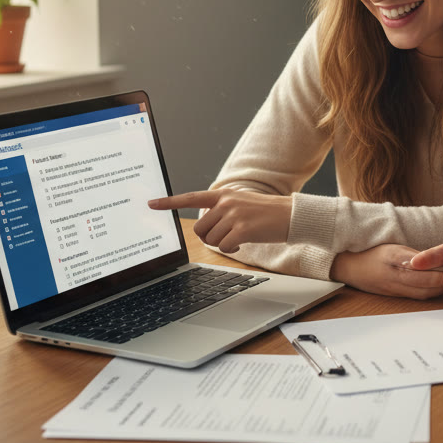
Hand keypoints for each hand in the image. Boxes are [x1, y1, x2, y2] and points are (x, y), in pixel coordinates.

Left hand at [148, 189, 291, 251]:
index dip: (170, 202)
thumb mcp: (242, 203)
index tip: (151, 203)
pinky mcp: (243, 228)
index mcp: (223, 194)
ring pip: (212, 240)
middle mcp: (226, 202)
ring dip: (224, 243)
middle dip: (209, 238)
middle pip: (200, 230)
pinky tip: (245, 241)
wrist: (291, 215)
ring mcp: (234, 215)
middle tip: (225, 236)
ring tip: (240, 235)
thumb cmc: (267, 213)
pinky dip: (233, 248)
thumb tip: (206, 230)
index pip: (191, 198)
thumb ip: (223, 209)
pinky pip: (225, 246)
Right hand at [330, 244, 442, 299]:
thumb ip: (415, 256)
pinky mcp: (397, 297)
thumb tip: (440, 259)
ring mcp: (396, 291)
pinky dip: (431, 291)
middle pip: (430, 286)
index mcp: (396, 265)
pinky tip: (438, 284)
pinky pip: (418, 296)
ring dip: (440, 287)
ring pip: (426, 294)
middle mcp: (397, 281)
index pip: (428, 273)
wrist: (349, 268)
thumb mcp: (393, 248)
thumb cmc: (372, 254)